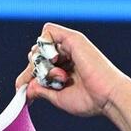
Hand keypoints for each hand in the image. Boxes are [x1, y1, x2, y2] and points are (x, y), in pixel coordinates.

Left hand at [15, 23, 130, 116]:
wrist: (108, 97)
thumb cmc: (90, 100)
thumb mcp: (58, 97)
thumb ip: (41, 90)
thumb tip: (25, 87)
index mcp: (64, 68)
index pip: (37, 65)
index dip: (28, 75)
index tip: (22, 89)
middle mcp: (66, 55)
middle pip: (35, 54)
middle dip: (33, 70)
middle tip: (45, 82)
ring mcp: (69, 46)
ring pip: (39, 46)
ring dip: (42, 63)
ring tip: (59, 77)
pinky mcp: (73, 39)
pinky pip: (48, 30)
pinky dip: (45, 45)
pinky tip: (56, 61)